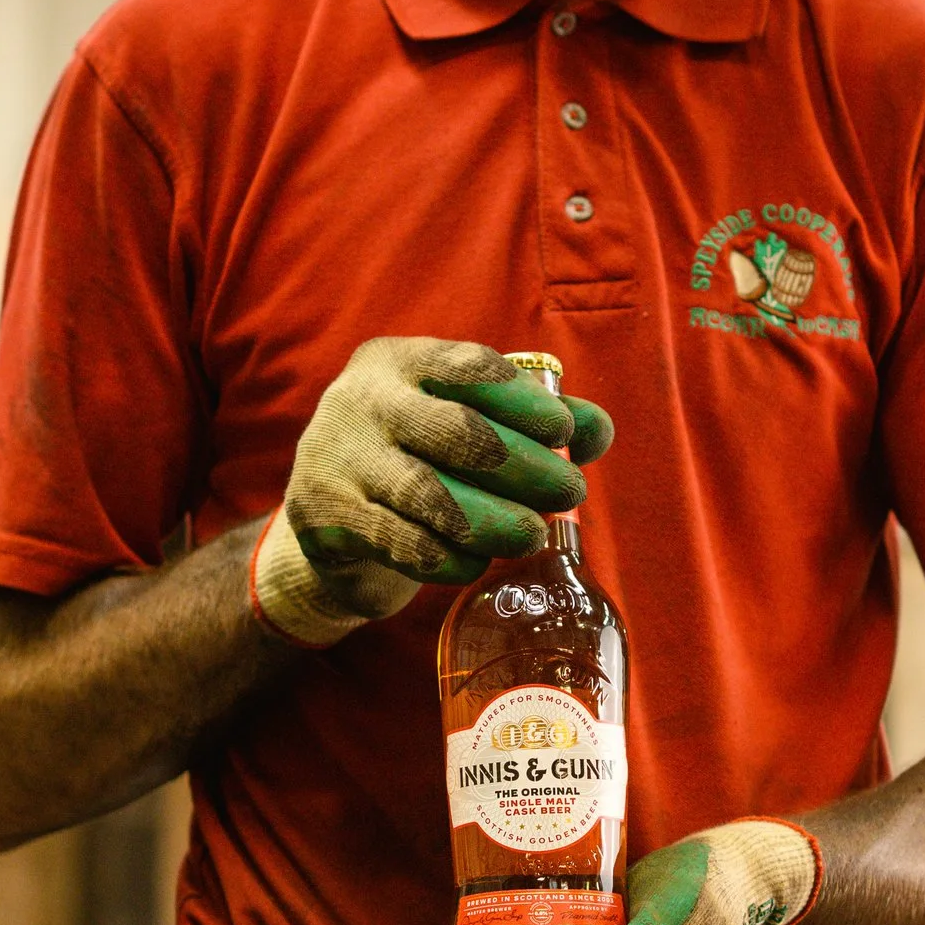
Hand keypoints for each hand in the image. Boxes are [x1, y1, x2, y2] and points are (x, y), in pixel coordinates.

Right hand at [249, 338, 613, 646]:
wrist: (329, 517)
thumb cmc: (416, 459)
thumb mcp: (466, 424)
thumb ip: (534, 421)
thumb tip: (599, 431)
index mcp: (399, 362)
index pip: (470, 368)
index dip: (525, 401)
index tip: (566, 434)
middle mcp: (361, 400)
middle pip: (457, 431)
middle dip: (524, 466)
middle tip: (569, 493)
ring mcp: (336, 457)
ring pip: (427, 492)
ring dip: (493, 519)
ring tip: (533, 536)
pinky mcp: (325, 517)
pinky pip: (402, 542)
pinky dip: (448, 557)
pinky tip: (477, 562)